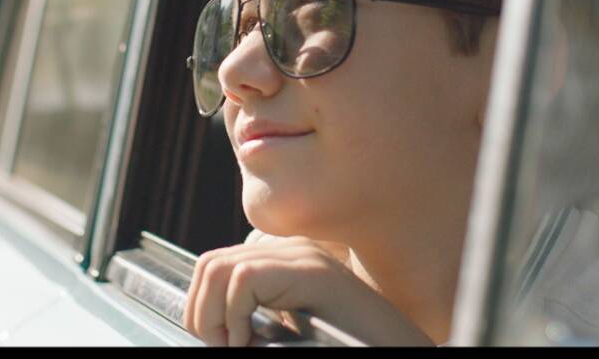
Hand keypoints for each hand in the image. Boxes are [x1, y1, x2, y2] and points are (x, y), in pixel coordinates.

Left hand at [182, 235, 433, 345]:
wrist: (395, 348)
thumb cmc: (347, 345)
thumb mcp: (290, 332)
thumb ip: (259, 319)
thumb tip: (205, 324)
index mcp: (287, 263)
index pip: (217, 267)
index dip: (204, 308)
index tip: (226, 343)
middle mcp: (292, 251)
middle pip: (210, 264)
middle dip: (202, 312)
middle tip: (228, 346)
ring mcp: (302, 256)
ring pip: (218, 267)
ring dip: (215, 315)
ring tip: (239, 345)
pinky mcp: (310, 270)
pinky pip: (244, 278)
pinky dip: (235, 316)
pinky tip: (253, 340)